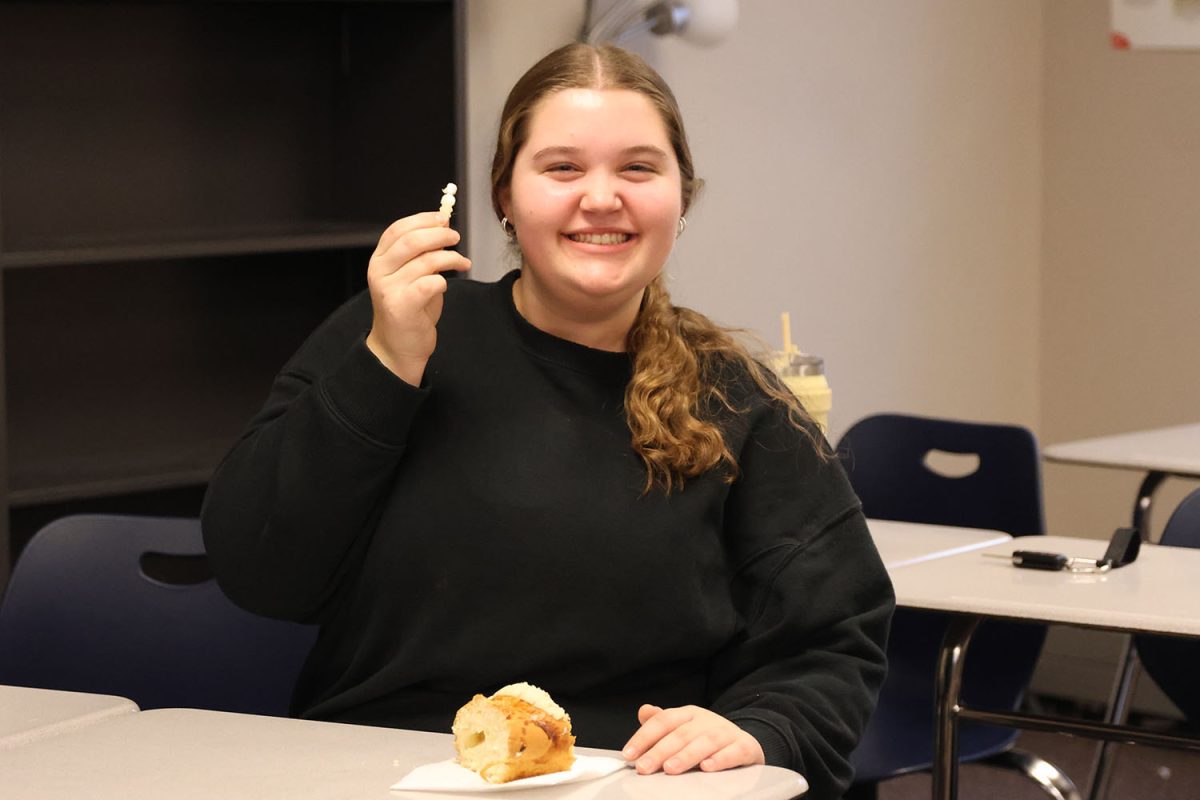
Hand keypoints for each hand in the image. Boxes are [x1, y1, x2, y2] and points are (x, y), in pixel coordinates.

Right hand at [365, 212, 470, 385]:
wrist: (398, 347)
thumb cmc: (410, 309)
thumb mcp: (411, 276)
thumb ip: (421, 254)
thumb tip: (443, 226)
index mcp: (379, 260)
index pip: (397, 229)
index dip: (422, 220)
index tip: (443, 218)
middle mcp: (379, 272)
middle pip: (412, 240)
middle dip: (440, 235)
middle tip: (456, 237)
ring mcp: (388, 289)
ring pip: (427, 261)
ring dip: (451, 258)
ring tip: (463, 262)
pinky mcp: (402, 306)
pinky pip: (431, 283)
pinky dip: (444, 281)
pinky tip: (447, 285)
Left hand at [621, 704, 764, 774]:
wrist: (745, 742)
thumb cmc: (706, 737)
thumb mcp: (684, 727)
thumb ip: (661, 723)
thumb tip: (643, 711)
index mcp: (688, 714)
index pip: (663, 721)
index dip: (644, 737)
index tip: (629, 755)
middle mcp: (707, 720)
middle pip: (681, 733)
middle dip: (660, 751)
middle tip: (644, 767)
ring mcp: (727, 732)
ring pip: (706, 742)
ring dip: (686, 755)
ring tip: (670, 769)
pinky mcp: (745, 747)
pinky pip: (734, 752)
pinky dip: (721, 759)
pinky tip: (707, 768)